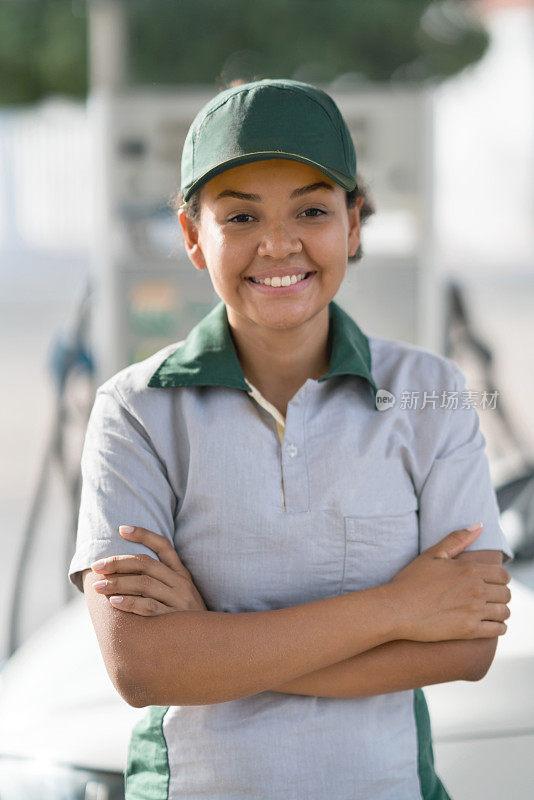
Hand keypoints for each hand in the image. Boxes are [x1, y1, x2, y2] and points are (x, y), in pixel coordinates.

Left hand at [91, 525, 207, 615]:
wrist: (211, 644)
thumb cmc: (188, 620)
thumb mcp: (182, 595)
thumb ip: (162, 582)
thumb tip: (126, 573)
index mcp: (182, 574)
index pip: (164, 546)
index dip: (144, 534)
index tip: (121, 529)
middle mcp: (181, 583)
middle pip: (146, 564)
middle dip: (118, 562)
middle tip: (97, 567)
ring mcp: (179, 601)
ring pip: (144, 584)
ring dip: (118, 583)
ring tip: (98, 587)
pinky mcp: (175, 619)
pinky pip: (149, 607)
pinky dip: (129, 603)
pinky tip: (113, 602)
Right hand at [386, 524, 511, 641]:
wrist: (396, 609)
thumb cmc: (411, 580)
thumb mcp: (433, 554)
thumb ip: (457, 539)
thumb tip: (479, 525)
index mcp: (470, 570)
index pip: (503, 575)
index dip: (500, 579)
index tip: (492, 582)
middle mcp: (476, 590)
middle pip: (506, 594)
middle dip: (501, 594)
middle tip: (490, 597)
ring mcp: (473, 611)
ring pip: (504, 612)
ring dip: (500, 611)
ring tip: (491, 610)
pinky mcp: (469, 630)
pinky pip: (498, 630)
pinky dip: (498, 627)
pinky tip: (489, 624)